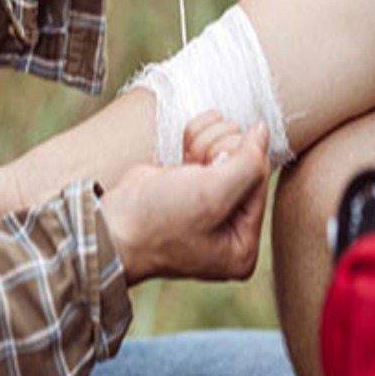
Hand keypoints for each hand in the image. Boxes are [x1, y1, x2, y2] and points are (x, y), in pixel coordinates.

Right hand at [102, 117, 270, 284]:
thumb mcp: (214, 194)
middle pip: (246, 159)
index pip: (260, 178)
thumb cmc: (159, 220)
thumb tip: (263, 130)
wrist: (110, 223)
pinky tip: (184, 147)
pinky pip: (208, 143)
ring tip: (187, 163)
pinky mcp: (190, 180)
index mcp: (243, 244)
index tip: (211, 170)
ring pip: (227, 145)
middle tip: (197, 170)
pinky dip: (196, 137)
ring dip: (206, 143)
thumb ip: (249, 162)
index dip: (239, 161)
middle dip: (220, 152)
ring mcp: (210, 199)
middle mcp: (231, 223)